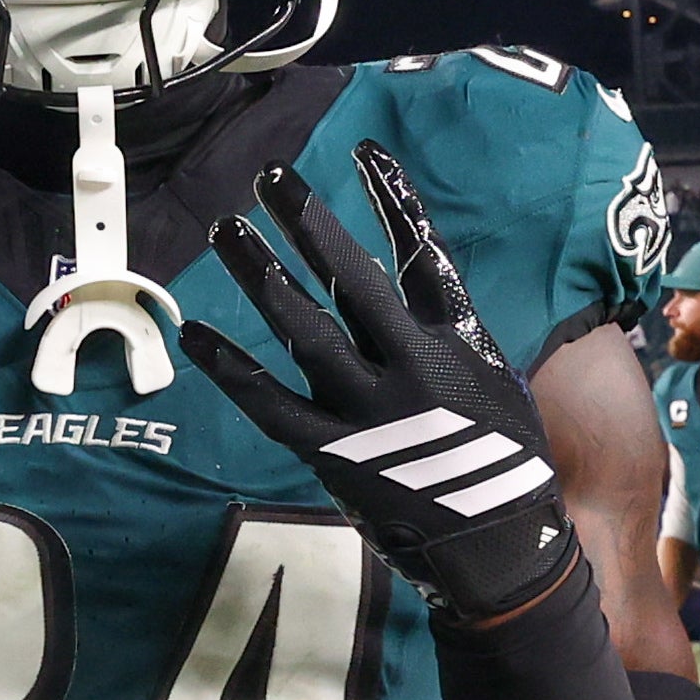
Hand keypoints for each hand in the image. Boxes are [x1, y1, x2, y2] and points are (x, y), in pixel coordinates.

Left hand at [184, 147, 576, 626]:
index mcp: (456, 340)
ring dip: (261, 276)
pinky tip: (196, 333)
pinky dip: (229, 368)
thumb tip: (420, 269)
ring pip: (302, 328)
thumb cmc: (503, 458)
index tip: (365, 151)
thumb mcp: (497, 377)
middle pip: (351, 276)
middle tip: (271, 177)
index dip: (393, 198)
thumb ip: (452, 324)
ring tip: (228, 231)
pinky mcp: (334, 453)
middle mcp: (410, 365)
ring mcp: (368, 409)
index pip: (421, 250)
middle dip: (310, 221)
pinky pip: (267, 403)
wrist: (502, 548)